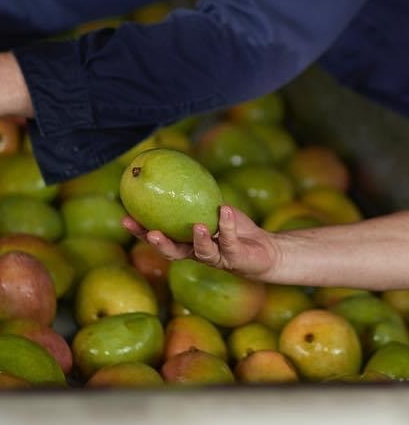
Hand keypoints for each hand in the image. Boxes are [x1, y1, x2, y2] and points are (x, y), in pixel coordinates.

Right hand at [122, 206, 276, 276]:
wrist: (266, 249)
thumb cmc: (234, 228)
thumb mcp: (212, 208)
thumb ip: (195, 196)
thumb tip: (173, 166)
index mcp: (187, 243)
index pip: (160, 239)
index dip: (141, 232)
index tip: (126, 218)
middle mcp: (198, 254)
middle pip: (174, 253)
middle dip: (161, 244)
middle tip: (151, 233)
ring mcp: (217, 258)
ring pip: (203, 252)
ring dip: (199, 240)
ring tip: (196, 226)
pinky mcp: (236, 258)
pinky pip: (230, 240)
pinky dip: (227, 225)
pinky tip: (224, 210)